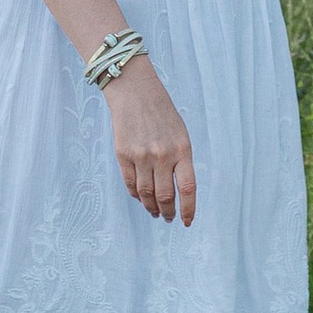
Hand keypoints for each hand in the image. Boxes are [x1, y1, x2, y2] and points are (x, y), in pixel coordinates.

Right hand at [107, 57, 196, 224]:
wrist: (135, 91)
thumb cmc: (162, 113)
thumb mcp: (180, 134)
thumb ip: (180, 161)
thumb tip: (177, 191)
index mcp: (182, 149)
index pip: (187, 189)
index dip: (188, 209)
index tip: (187, 222)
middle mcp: (162, 155)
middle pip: (165, 196)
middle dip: (167, 212)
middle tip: (168, 218)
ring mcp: (141, 155)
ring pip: (146, 194)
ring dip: (151, 207)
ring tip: (154, 212)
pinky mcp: (123, 154)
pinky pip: (130, 184)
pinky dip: (136, 195)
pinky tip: (140, 198)